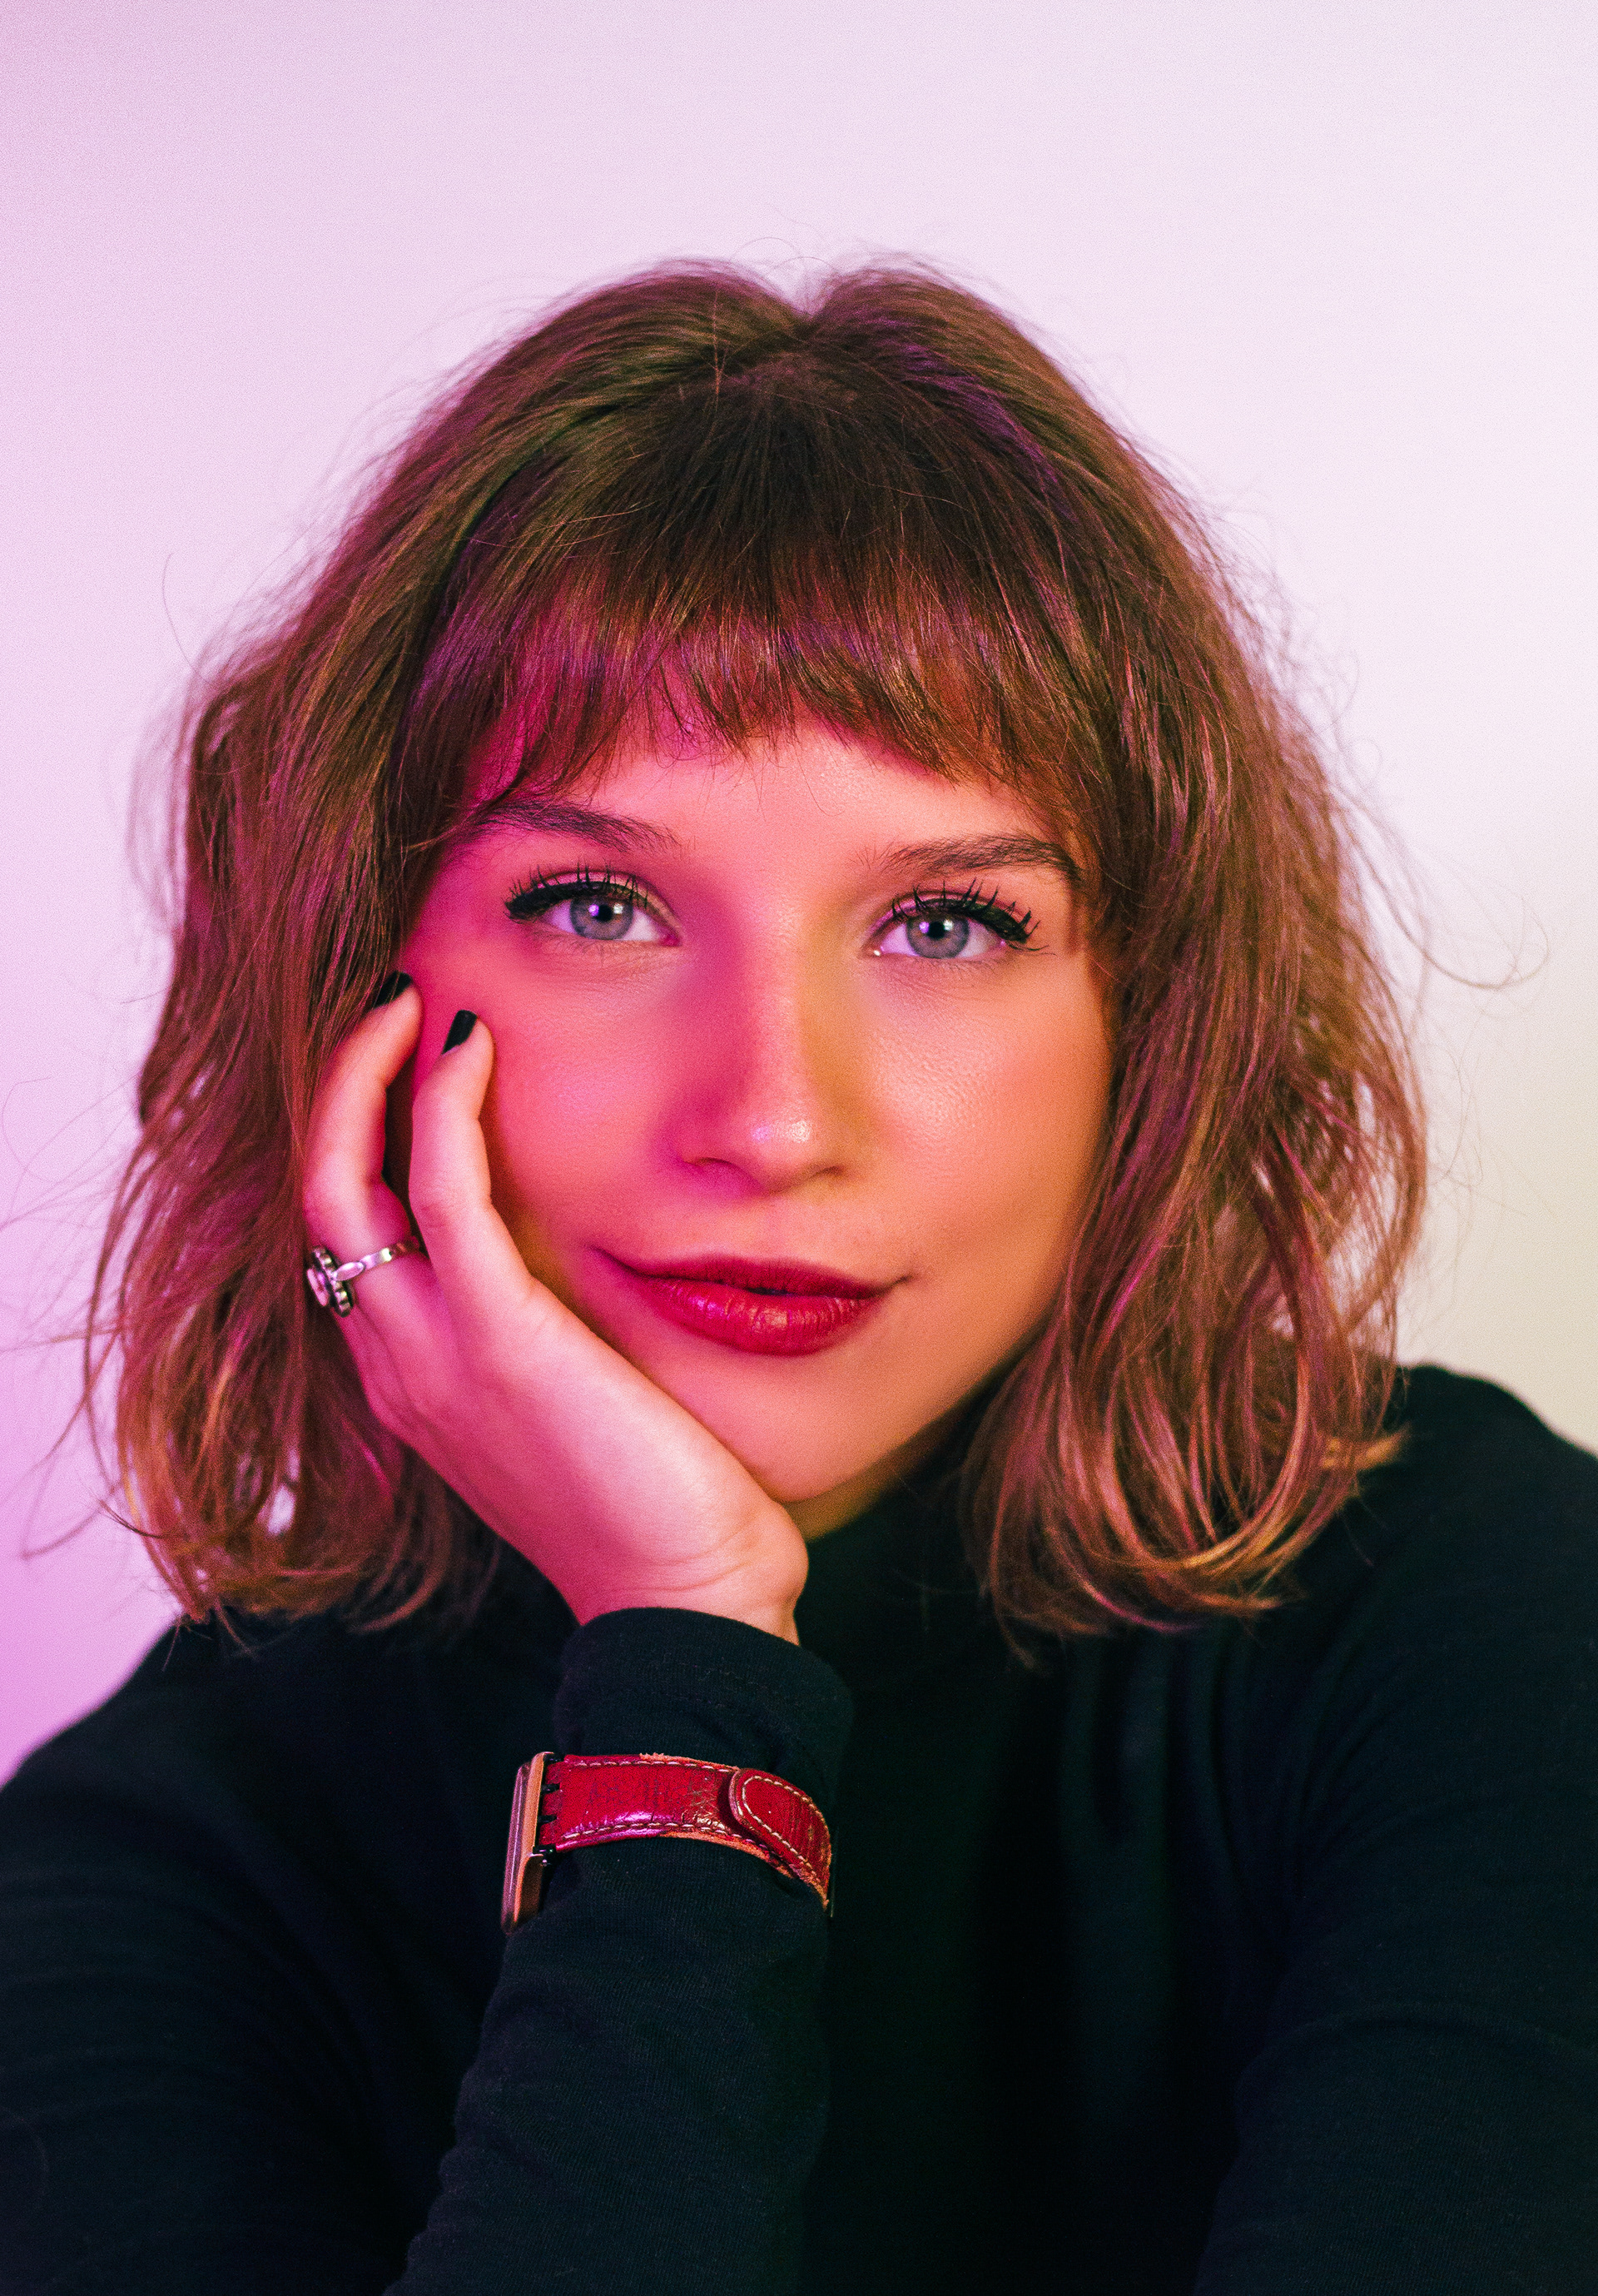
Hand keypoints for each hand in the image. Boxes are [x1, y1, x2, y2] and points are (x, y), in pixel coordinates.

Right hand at [302, 988, 807, 1640]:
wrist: (684, 1606)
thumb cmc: (655, 1513)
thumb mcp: (574, 1415)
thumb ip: (544, 1345)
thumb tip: (577, 1277)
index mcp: (413, 1381)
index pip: (345, 1237)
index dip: (353, 1140)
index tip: (404, 1060)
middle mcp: (398, 1365)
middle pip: (316, 1199)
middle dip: (337, 1090)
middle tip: (387, 1004)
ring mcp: (433, 1355)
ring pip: (342, 1186)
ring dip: (365, 1077)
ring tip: (408, 998)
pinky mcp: (497, 1340)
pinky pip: (437, 1195)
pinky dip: (439, 1108)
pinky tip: (468, 1047)